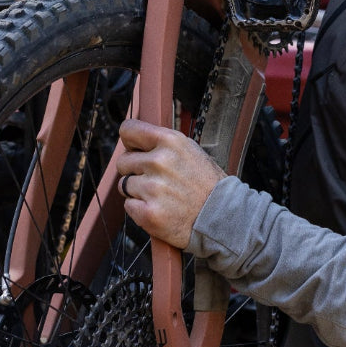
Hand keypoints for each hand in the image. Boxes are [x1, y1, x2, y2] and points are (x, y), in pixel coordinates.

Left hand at [117, 118, 224, 248]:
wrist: (222, 216)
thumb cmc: (206, 183)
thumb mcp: (189, 150)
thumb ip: (162, 143)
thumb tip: (134, 140)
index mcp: (170, 141)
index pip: (128, 130)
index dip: (130, 142)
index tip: (135, 149)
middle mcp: (159, 162)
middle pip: (123, 161)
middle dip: (134, 170)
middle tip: (155, 179)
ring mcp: (153, 188)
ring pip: (124, 185)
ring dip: (137, 191)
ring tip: (161, 195)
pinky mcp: (148, 213)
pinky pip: (128, 206)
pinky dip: (140, 209)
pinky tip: (159, 208)